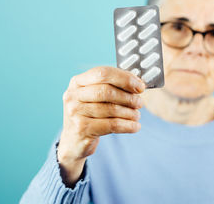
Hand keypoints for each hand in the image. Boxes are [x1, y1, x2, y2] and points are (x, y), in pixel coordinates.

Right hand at [57, 66, 144, 186]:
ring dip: (129, 113)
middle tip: (139, 103)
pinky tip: (135, 126)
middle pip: (107, 91)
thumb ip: (111, 87)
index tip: (140, 86)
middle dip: (128, 97)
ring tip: (137, 115)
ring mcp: (75, 112)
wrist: (73, 141)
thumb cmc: (89, 115)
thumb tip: (137, 83)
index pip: (102, 73)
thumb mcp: (94, 97)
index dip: (124, 78)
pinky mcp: (82, 128)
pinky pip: (111, 125)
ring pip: (111, 109)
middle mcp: (73, 95)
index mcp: (77, 82)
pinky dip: (127, 126)